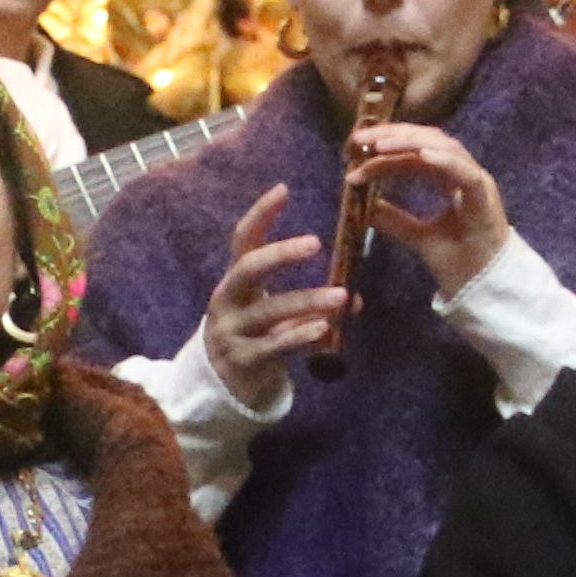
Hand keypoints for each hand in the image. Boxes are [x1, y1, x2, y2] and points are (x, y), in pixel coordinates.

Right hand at [194, 182, 352, 409]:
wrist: (220, 387)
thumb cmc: (253, 338)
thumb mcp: (271, 313)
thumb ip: (307, 303)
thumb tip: (355, 297)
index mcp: (233, 281)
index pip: (243, 240)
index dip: (260, 214)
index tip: (283, 189)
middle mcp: (227, 301)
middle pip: (248, 268)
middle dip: (281, 254)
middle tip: (316, 243)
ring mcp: (232, 331)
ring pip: (270, 311)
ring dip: (308, 301)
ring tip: (343, 296)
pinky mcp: (243, 361)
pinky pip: (275, 345)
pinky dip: (300, 335)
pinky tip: (324, 328)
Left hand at [344, 120, 509, 295]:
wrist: (487, 290)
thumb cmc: (461, 264)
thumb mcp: (419, 238)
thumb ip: (395, 220)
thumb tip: (365, 207)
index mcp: (450, 180)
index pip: (416, 151)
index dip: (387, 145)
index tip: (356, 148)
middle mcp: (464, 174)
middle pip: (428, 140)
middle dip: (393, 135)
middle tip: (359, 138)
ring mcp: (477, 182)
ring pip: (444, 148)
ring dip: (411, 143)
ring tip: (379, 145)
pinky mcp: (485, 197)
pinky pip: (465, 172)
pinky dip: (443, 160)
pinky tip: (419, 155)